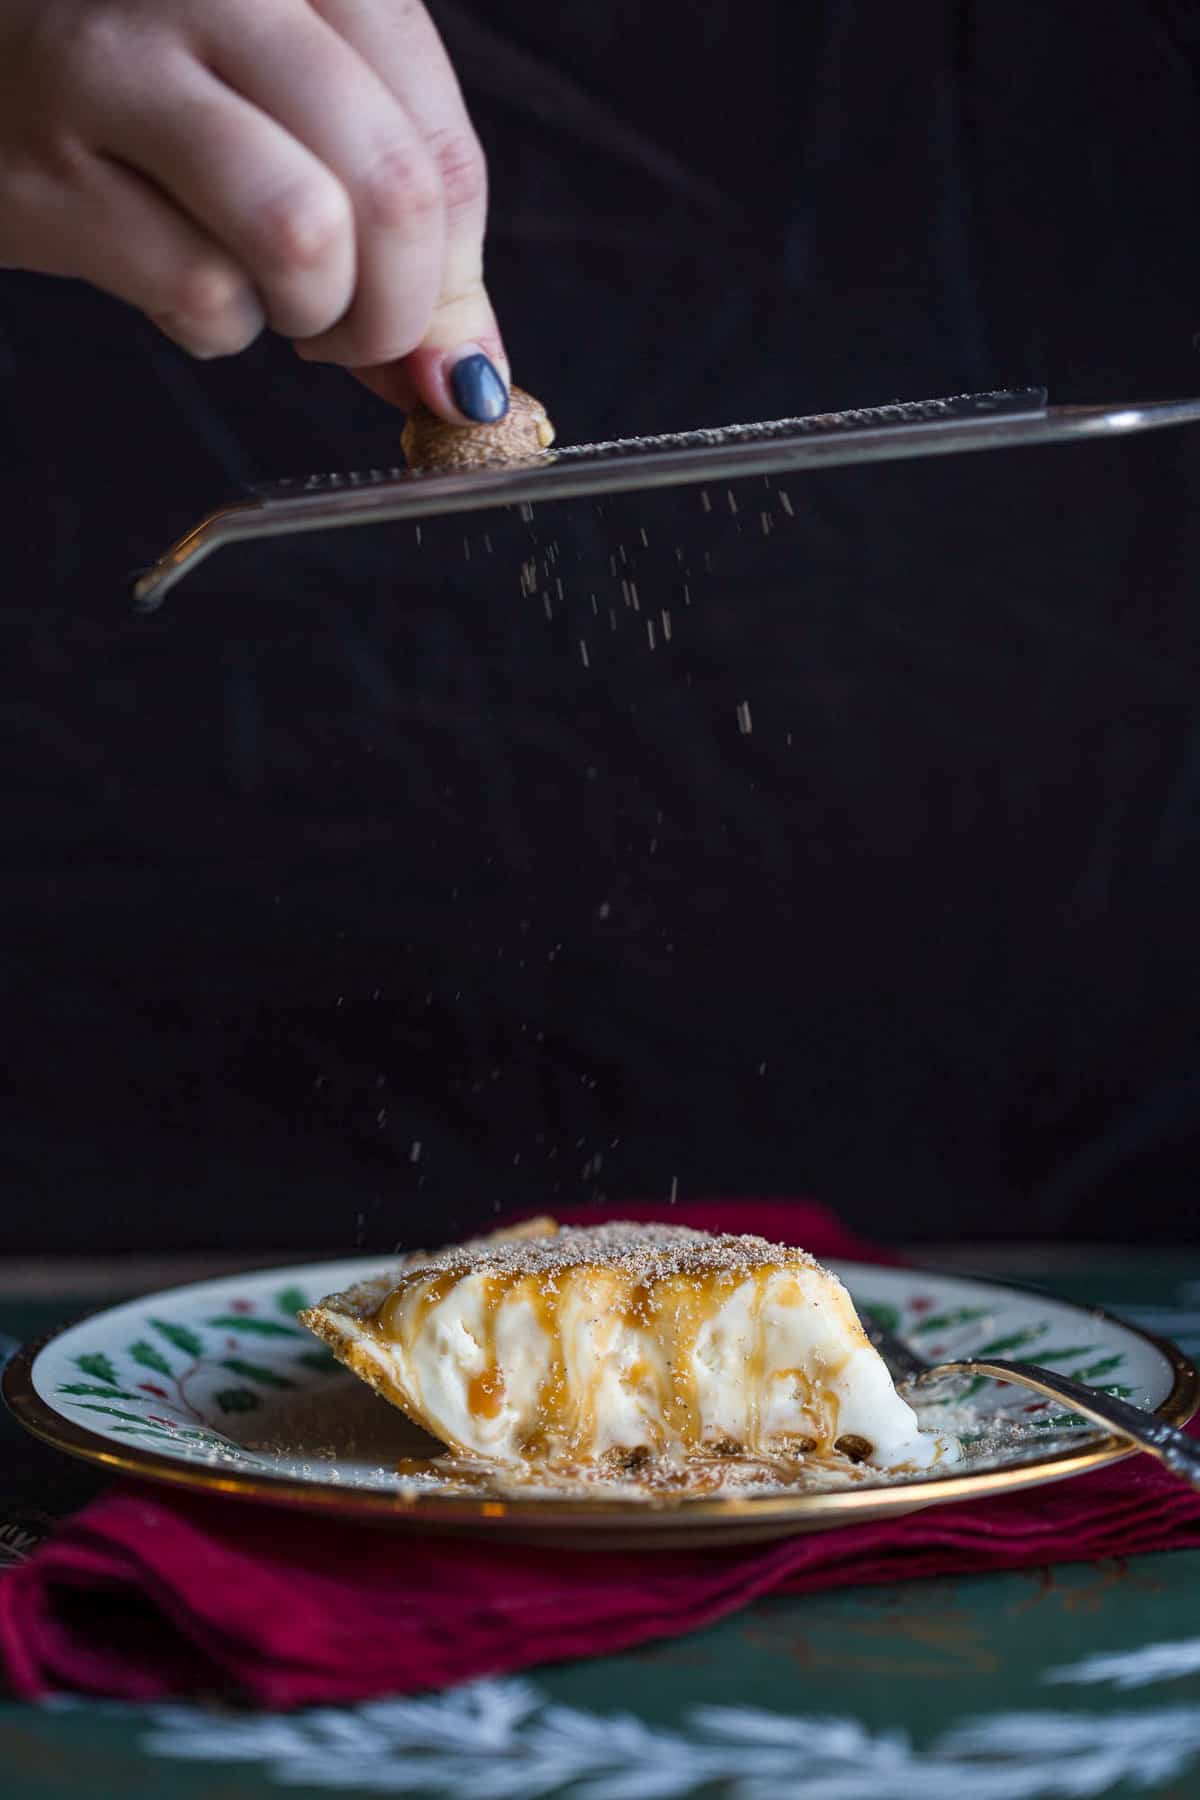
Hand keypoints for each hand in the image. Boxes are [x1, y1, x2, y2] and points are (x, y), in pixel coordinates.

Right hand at [0, 0, 508, 420]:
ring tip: (279, 303)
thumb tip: (468, 376)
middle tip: (357, 333)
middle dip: (400, 310)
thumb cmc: (155, 76)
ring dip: (314, 316)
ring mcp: (121, 70)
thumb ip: (393, 216)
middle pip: (393, 190)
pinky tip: (179, 278)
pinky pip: (199, 292)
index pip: (440, 142)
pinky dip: (215, 326)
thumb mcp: (291, 100)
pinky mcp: (51, 175)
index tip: (440, 332)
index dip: (457, 269)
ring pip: (303, 236)